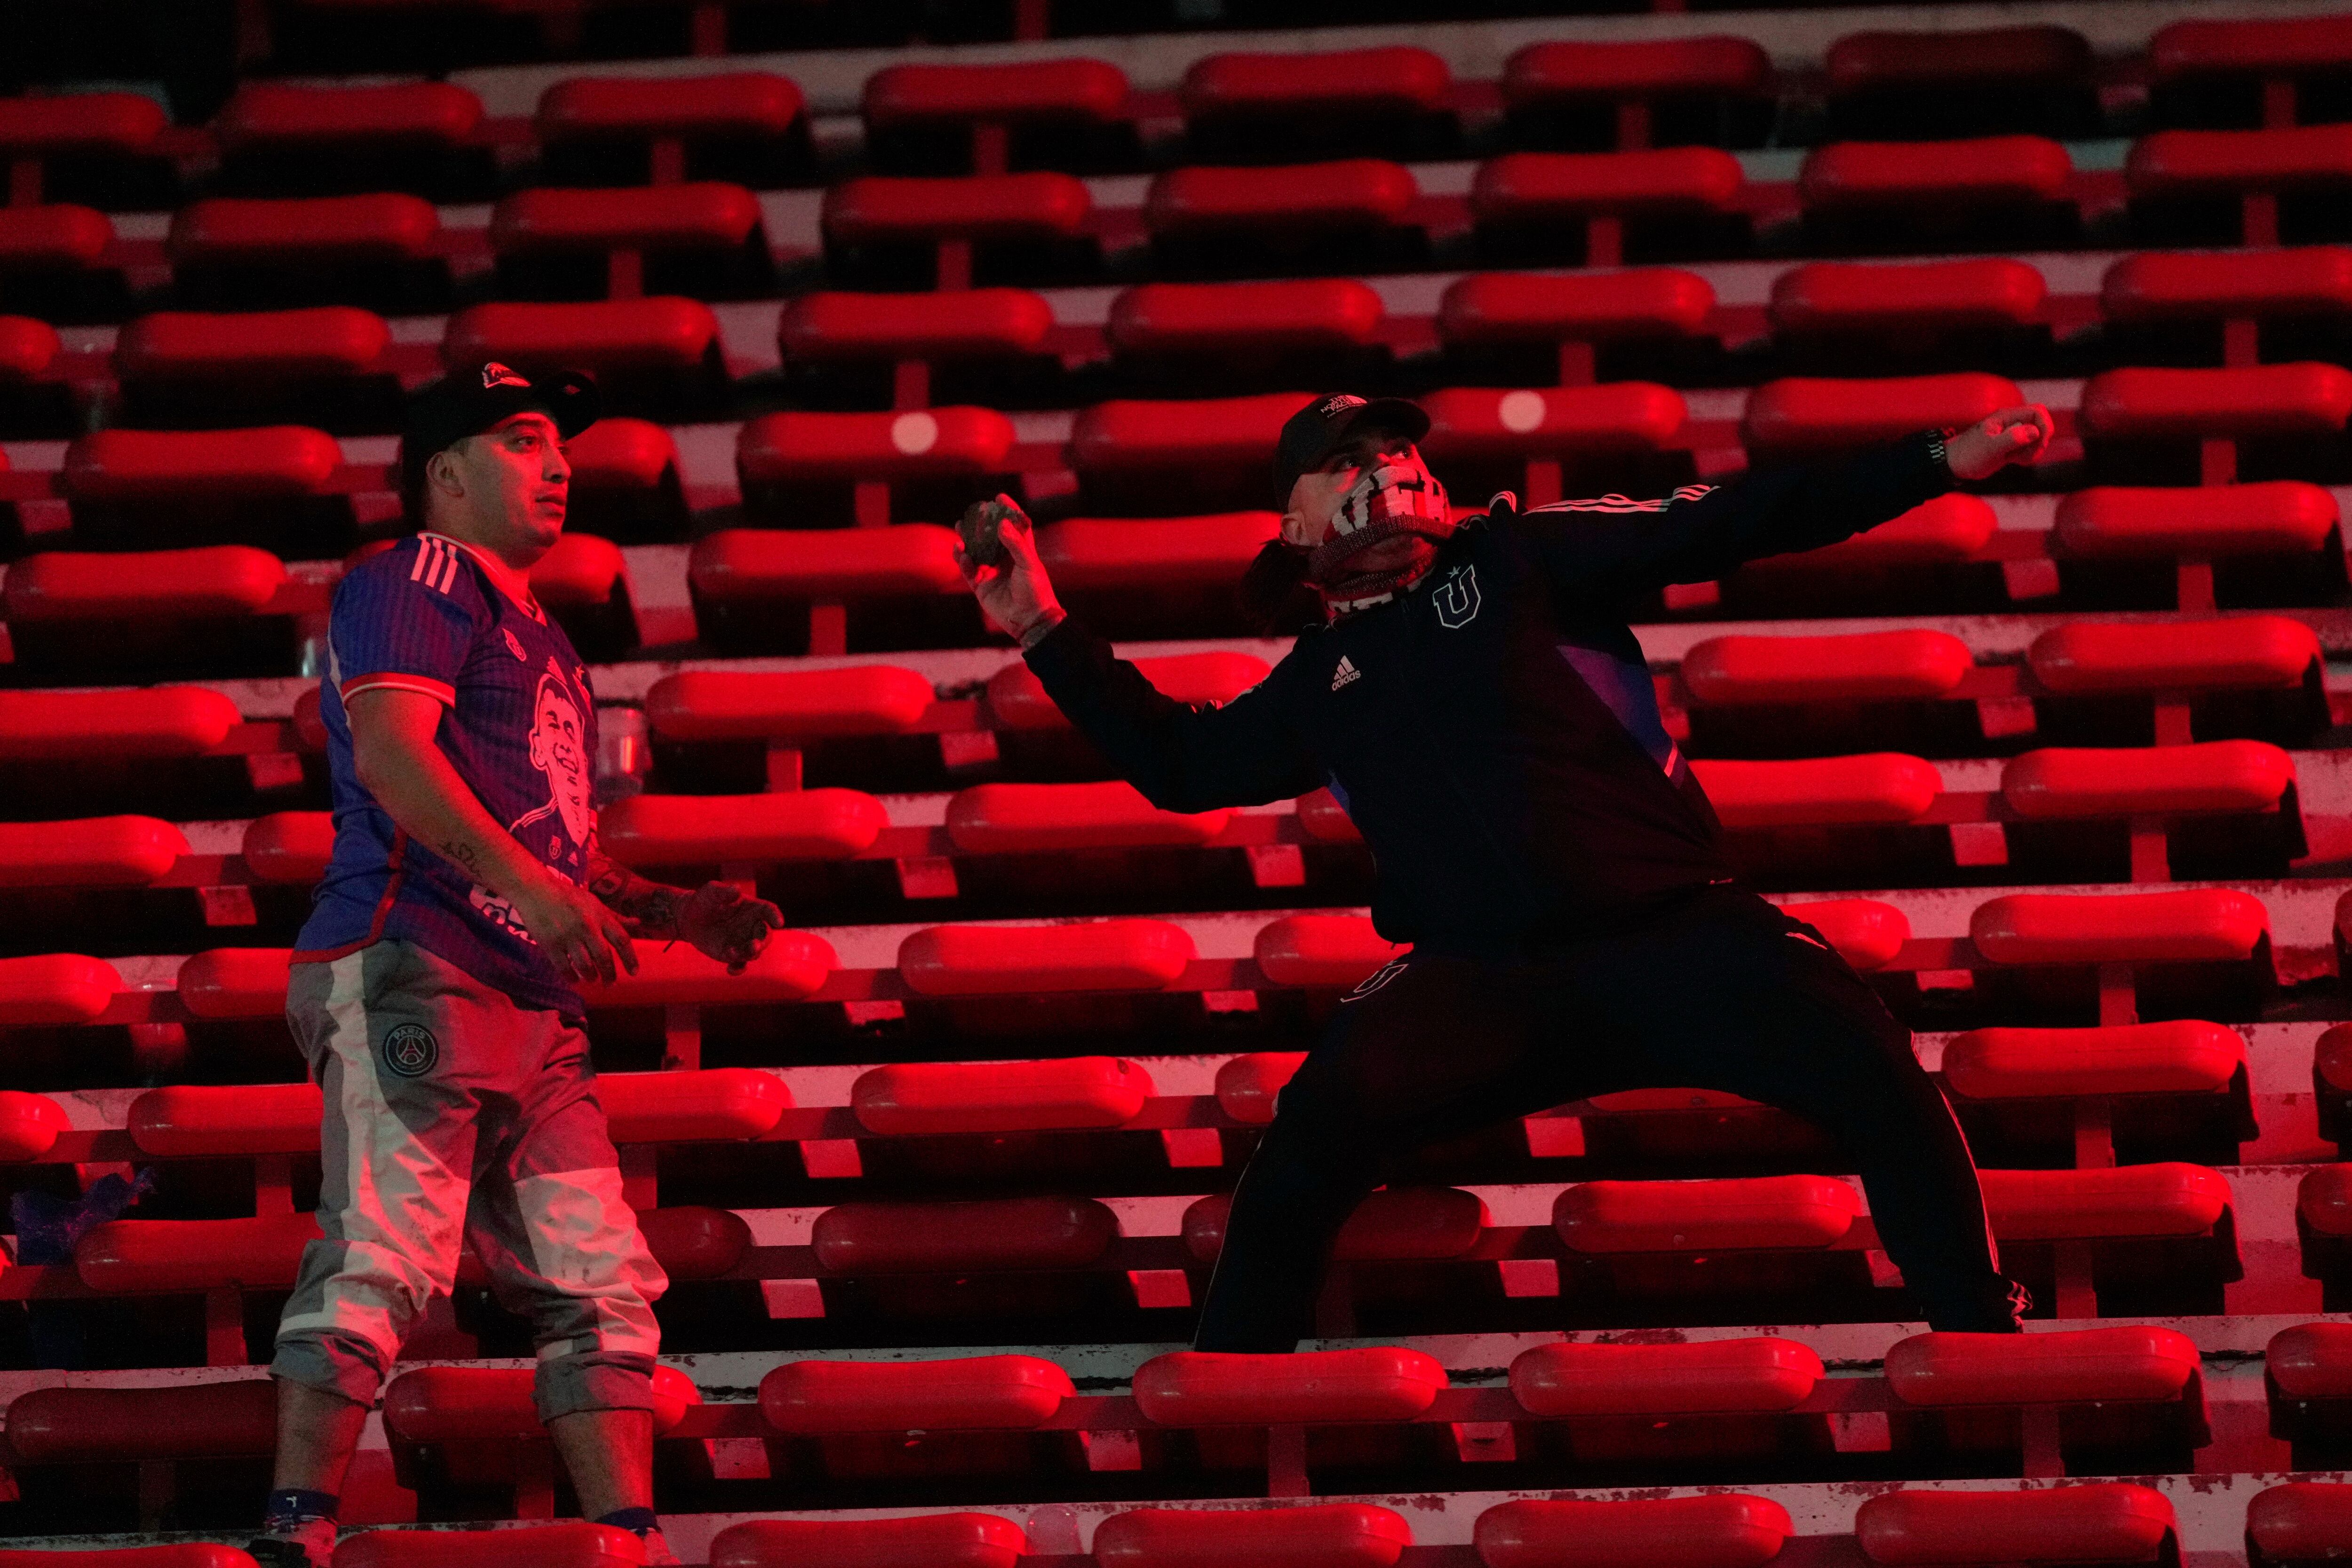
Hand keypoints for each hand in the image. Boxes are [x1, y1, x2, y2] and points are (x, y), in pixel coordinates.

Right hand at [510, 871, 638, 984]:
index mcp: (600, 915)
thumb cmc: (568, 897)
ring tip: (592, 979)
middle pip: (604, 957)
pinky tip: (574, 980)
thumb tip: (637, 923)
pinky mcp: (550, 944)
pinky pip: (564, 967)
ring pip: (585, 965)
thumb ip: (615, 916)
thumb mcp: (595, 903)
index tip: (634, 973)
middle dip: (609, 974)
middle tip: (610, 983)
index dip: (630, 959)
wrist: (535, 891)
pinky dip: (570, 977)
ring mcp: (568, 936)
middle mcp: (587, 926)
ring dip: (591, 976)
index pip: (622, 940)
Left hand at [678, 881, 787, 974]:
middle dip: (762, 942)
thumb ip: (724, 892)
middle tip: (754, 946)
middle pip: (765, 936)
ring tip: (732, 952)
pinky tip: (731, 970)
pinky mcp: (732, 954)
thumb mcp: (711, 892)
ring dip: (747, 954)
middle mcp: (751, 926)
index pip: (768, 911)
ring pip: (753, 952)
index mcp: (752, 908)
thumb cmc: (704, 900)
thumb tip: (736, 889)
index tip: (778, 922)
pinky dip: (738, 969)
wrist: (689, 918)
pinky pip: (740, 964)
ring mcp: (743, 942)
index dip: (775, 916)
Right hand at [953, 493, 1063, 644]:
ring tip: (959, 529)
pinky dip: (964, 561)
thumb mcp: (1029, 564)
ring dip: (967, 541)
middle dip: (980, 525)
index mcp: (1021, 552)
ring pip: (976, 552)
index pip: (1015, 526)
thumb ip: (1015, 544)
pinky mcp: (982, 586)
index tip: (999, 496)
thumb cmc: (1036, 591)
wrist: (1030, 620)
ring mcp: (992, 572)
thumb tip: (1001, 524)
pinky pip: (969, 570)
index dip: (1008, 511)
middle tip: (972, 512)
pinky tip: (962, 553)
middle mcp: (1005, 560)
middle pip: (990, 537)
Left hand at [1944, 405, 2053, 480]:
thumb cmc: (1969, 454)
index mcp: (2006, 416)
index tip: (2040, 442)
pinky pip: (2029, 447)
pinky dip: (2028, 456)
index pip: (2038, 411)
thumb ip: (2012, 438)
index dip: (2044, 426)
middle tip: (2027, 454)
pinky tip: (2014, 461)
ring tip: (2016, 459)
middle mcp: (2011, 422)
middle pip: (2041, 424)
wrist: (1954, 465)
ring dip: (2034, 450)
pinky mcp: (2011, 446)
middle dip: (2041, 440)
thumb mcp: (1990, 448)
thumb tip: (2034, 431)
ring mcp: (2012, 434)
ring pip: (2037, 437)